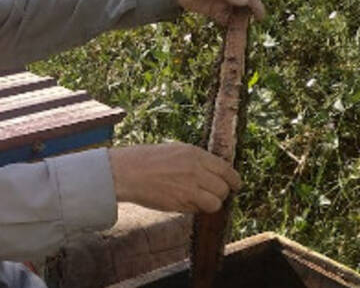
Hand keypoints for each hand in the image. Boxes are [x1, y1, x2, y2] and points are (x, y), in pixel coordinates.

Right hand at [108, 142, 241, 212]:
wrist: (125, 172)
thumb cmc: (144, 160)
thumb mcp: (173, 150)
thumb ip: (195, 160)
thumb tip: (212, 172)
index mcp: (195, 154)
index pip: (227, 170)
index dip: (233, 180)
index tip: (234, 185)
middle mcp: (196, 170)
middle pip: (224, 188)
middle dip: (220, 193)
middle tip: (210, 194)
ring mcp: (190, 187)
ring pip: (216, 202)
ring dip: (209, 204)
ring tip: (196, 200)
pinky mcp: (181, 202)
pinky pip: (199, 210)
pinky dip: (195, 209)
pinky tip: (183, 202)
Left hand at [173, 0, 265, 24]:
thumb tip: (245, 2)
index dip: (256, 4)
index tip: (261, 16)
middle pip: (245, 5)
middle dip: (250, 15)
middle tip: (255, 27)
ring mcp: (223, 3)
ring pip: (237, 14)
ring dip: (241, 23)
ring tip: (244, 33)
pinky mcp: (216, 12)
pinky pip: (226, 20)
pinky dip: (230, 26)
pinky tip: (233, 34)